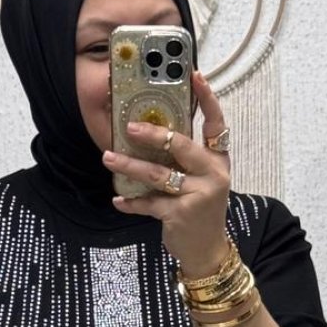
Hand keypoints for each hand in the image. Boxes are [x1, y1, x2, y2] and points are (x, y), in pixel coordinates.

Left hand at [103, 69, 230, 277]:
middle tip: (129, 126)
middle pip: (181, 145)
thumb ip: (187, 158)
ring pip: (158, 175)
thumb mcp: (202, 180)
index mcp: (218, 161)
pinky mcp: (180, 215)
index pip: (216, 124)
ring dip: (129, 166)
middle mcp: (212, 175)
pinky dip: (131, 203)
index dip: (207, 99)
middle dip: (153, 134)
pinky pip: (149, 204)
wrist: (207, 251)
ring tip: (108, 158)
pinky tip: (117, 201)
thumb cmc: (201, 210)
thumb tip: (153, 130)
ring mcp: (197, 196)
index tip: (195, 75)